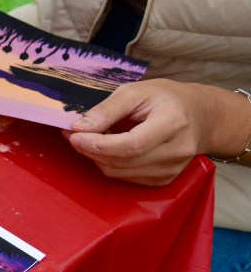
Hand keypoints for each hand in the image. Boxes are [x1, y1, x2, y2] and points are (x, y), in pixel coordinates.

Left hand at [66, 78, 244, 185]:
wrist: (200, 116)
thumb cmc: (166, 99)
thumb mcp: (136, 91)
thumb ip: (107, 109)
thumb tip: (79, 127)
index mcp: (173, 123)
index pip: (131, 145)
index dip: (98, 144)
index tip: (74, 135)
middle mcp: (176, 150)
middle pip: (124, 161)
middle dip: (91, 150)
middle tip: (72, 134)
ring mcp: (172, 169)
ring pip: (121, 173)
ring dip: (97, 158)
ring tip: (87, 138)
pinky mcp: (165, 179)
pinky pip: (127, 178)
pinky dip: (110, 164)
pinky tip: (106, 148)